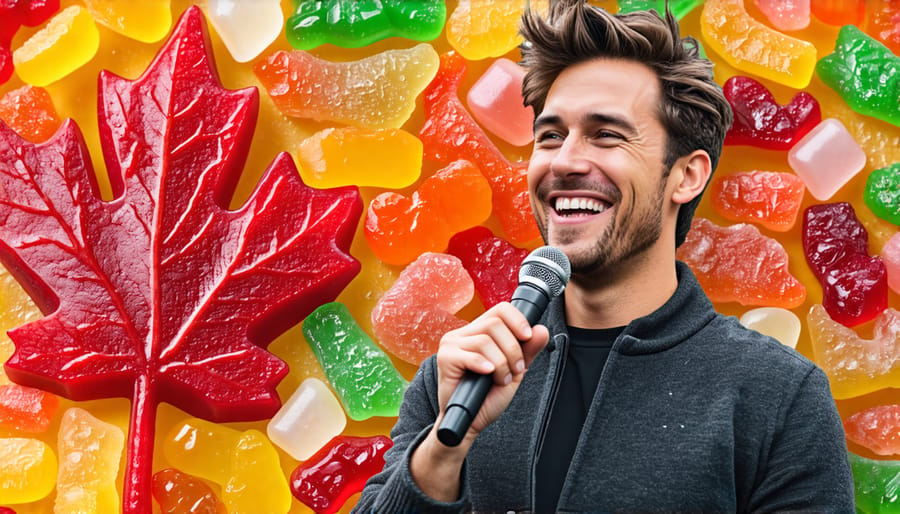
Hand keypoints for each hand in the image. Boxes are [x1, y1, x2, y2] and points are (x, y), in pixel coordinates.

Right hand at [409, 302, 549, 501]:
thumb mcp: (515, 371)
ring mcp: (451, 344)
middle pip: (495, 323)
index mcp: (479, 331)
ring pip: (486, 340)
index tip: (527, 337)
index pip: (501, 310)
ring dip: (501, 364)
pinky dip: (485, 366)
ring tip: (500, 380)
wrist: (470, 422)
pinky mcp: (445, 358)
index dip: (518, 320)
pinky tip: (487, 375)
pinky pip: (471, 354)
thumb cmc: (488, 396)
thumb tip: (542, 329)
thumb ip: (527, 351)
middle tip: (514, 370)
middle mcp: (463, 334)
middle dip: (512, 349)